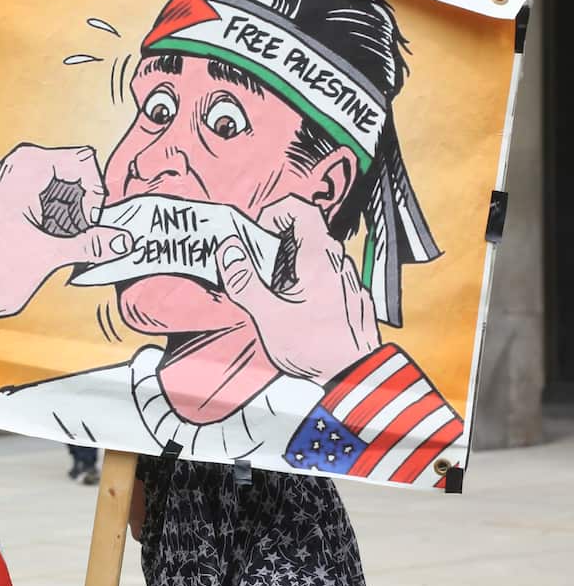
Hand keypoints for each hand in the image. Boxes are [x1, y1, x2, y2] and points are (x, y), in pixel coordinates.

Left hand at [0, 144, 130, 326]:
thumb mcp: (50, 256)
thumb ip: (92, 244)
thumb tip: (123, 240)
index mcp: (24, 167)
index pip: (82, 161)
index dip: (95, 194)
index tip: (91, 225)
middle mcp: (6, 168)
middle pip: (63, 175)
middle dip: (77, 208)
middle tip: (75, 241)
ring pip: (44, 191)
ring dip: (60, 218)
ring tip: (56, 249)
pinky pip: (23, 203)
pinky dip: (38, 222)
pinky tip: (33, 250)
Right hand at [216, 195, 379, 384]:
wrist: (357, 376)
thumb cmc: (314, 346)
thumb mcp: (268, 315)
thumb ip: (245, 280)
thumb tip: (228, 250)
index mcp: (318, 256)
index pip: (298, 209)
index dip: (273, 214)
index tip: (256, 236)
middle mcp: (338, 260)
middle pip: (304, 231)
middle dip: (275, 246)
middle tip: (257, 272)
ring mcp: (349, 277)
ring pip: (315, 255)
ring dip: (290, 266)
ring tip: (276, 296)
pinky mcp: (352, 295)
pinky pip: (327, 275)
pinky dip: (308, 282)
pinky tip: (298, 311)